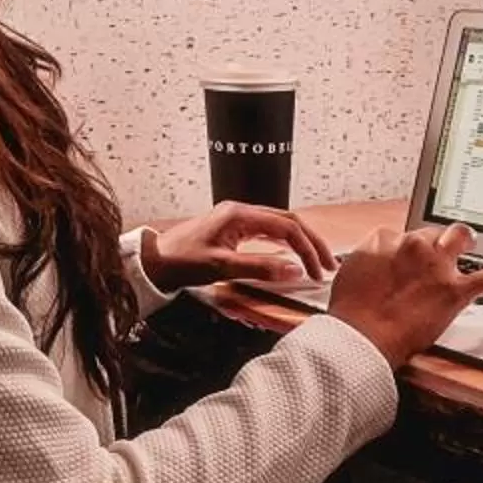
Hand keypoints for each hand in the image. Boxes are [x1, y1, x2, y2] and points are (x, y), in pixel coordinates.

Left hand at [140, 202, 336, 292]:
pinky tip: (292, 257)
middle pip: (288, 221)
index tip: (318, 270)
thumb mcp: (221, 267)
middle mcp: (241, 212)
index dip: (307, 248)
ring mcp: (237, 219)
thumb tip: (294, 269)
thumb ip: (259, 267)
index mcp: (240, 215)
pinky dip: (284, 243)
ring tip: (316, 262)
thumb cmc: (181, 262)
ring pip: (280, 225)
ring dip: (300, 243)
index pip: (287, 226)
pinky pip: (267, 232)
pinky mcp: (233, 229)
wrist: (154, 262)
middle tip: (328, 265)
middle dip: (311, 242)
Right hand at [325, 224, 482, 368]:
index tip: (403, 259)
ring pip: (460, 237)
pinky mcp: (455, 291)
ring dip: (466, 238)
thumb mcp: (349, 275)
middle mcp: (413, 246)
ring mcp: (437, 266)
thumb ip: (367, 264)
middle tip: (437, 248)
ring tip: (471, 241)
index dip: (402, 248)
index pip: (398, 235)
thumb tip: (374, 266)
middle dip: (433, 240)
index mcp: (384, 240)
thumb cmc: (351, 313)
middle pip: (429, 233)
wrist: (364, 336)